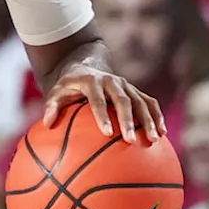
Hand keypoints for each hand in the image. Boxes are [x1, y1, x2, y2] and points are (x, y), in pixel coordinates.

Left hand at [42, 65, 164, 142]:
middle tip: (131, 140)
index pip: (98, 99)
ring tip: (153, 139)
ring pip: (141, 101)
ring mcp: (126, 85)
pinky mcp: (135, 90)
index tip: (107, 133)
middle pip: (123, 100)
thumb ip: (52, 106)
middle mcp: (112, 81)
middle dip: (128, 120)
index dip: (103, 115)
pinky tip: (162, 134)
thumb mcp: (56, 92)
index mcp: (92, 81)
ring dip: (148, 120)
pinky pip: (149, 102)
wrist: (85, 68)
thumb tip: (46, 124)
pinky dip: (157, 116)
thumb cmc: (68, 87)